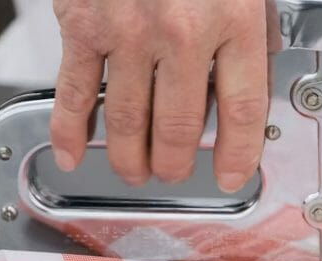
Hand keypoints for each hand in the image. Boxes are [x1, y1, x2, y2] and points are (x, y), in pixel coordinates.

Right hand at [50, 0, 268, 191]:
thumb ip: (251, 33)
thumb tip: (251, 80)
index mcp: (234, 23)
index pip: (242, 111)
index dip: (239, 156)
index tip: (234, 177)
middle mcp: (183, 33)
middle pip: (182, 128)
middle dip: (179, 164)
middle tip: (176, 174)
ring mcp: (129, 32)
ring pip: (129, 122)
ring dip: (132, 159)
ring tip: (137, 171)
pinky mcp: (84, 24)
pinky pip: (74, 92)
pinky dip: (69, 130)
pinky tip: (73, 155)